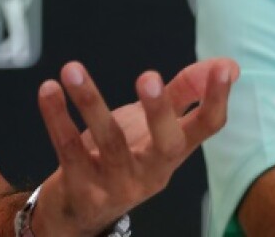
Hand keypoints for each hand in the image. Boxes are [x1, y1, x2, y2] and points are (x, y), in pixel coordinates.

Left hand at [33, 57, 238, 235]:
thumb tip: (225, 64)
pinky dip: (56, 118)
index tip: (223, 72)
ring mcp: (118, 184)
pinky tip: (49, 91)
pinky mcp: (83, 190)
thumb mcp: (151, 128)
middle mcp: (151, 172)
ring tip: (72, 69)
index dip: (217, 101)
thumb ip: (183, 94)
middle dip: (160, 111)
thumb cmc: (120, 160)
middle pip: (167, 145)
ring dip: (90, 102)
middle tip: (149, 77)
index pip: (205, 129)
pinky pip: (69, 150)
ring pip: (110, 143)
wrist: (77, 210)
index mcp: (171, 153)